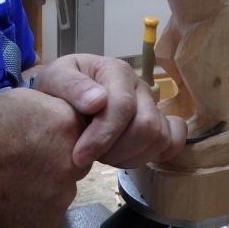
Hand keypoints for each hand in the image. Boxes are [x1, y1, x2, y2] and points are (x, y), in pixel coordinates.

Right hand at [0, 88, 90, 227]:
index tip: (41, 135)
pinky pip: (48, 212)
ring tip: (14, 179)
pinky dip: (34, 207)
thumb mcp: (18, 100)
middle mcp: (71, 161)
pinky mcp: (47, 224)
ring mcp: (61, 197)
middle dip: (58, 159)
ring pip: (63, 188)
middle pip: (78, 160)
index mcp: (65, 125)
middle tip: (26, 158)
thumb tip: (65, 119)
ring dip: (47, 184)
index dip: (62, 132)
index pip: (83, 128)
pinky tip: (10, 198)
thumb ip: (52, 108)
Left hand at [30, 54, 186, 168]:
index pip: (123, 105)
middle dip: (117, 150)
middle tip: (89, 156)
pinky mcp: (158, 122)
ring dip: (130, 156)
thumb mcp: (54, 78)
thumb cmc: (60, 85)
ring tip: (103, 155)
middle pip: (147, 125)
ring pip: (159, 138)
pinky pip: (173, 140)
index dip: (103, 135)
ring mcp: (151, 105)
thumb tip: (98, 102)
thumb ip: (72, 86)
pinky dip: (156, 154)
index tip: (79, 156)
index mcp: (116, 71)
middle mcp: (139, 86)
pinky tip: (129, 156)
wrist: (65, 90)